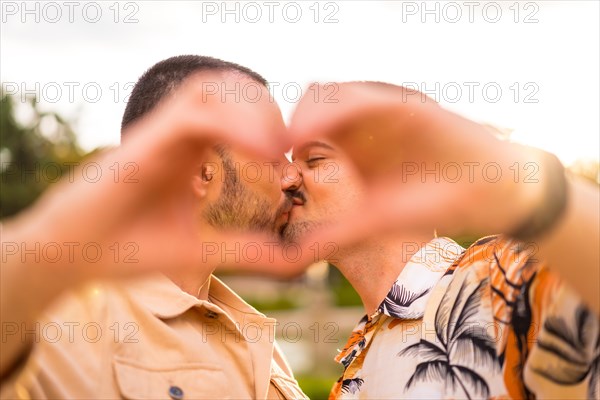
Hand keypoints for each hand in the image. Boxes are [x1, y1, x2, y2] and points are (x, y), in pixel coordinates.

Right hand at [2, 73, 289, 284]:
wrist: (71, 256)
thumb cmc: (128, 247)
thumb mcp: (202, 249)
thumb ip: (247, 250)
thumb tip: (294, 262)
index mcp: (189, 150)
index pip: (233, 109)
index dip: (267, 121)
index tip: (288, 156)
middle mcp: (175, 134)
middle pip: (227, 87)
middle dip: (264, 108)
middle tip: (286, 145)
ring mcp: (160, 134)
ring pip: (210, 88)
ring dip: (250, 108)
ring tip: (275, 147)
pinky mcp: (145, 142)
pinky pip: (193, 115)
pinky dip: (231, 125)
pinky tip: (260, 153)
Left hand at [288, 82, 546, 244]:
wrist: (489, 191)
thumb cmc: (432, 207)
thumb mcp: (376, 220)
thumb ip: (336, 233)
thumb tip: (293, 257)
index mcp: (347, 148)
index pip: (302, 132)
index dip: (280, 142)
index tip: (263, 161)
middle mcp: (359, 126)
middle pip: (309, 107)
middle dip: (287, 121)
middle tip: (269, 144)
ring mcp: (381, 113)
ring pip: (332, 95)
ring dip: (308, 111)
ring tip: (291, 136)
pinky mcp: (405, 105)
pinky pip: (369, 97)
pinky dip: (344, 107)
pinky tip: (323, 126)